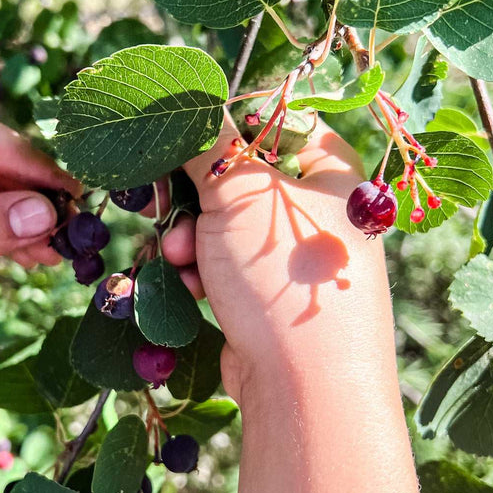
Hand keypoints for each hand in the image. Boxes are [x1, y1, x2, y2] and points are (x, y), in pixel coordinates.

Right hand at [161, 113, 387, 398]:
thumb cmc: (282, 274)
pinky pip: (226, 268)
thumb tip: (187, 104)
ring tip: (177, 257)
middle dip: (193, 195)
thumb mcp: (238, 194)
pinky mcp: (271, 298)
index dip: (221, 128)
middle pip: (239, 178)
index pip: (272, 122)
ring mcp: (296, 259)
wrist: (306, 388)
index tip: (177, 140)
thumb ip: (207, 143)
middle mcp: (319, 211)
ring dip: (190, 238)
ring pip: (225, 227)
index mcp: (332, 170)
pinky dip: (202, 272)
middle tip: (160, 203)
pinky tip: (188, 288)